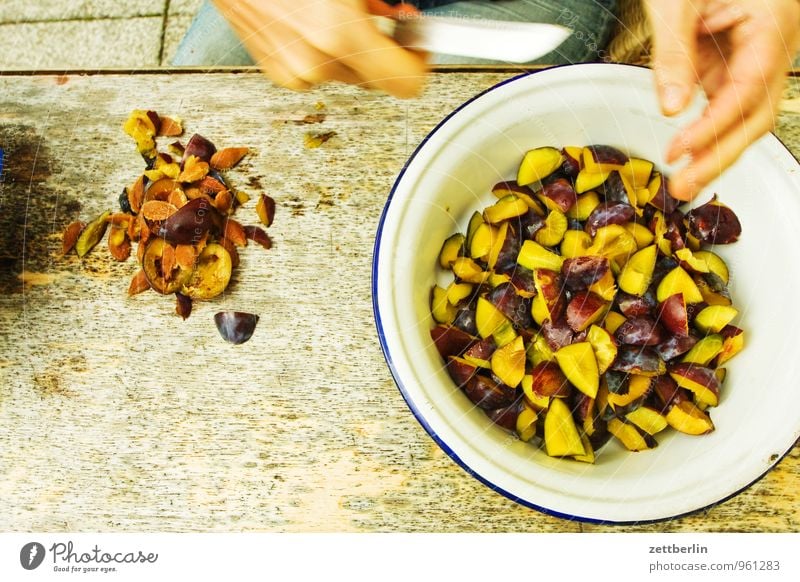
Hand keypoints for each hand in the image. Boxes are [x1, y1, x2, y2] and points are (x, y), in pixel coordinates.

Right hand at [212, 0, 427, 97]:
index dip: (420, 61)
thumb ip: (385, 1)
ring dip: (353, 48)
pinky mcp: (273, 67)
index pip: (406, 82)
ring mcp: (290, 68)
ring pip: (345, 73)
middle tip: (384, 17)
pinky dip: (323, 50)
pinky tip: (316, 19)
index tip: (420, 44)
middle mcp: (313, 60)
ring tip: (341, 11)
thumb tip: (402, 16)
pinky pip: (315, 69)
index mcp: (338, 34)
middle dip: (385, 49)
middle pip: (376, 79)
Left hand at [645, 0, 799, 199]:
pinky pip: (729, 104)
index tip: (680, 149)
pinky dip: (709, 131)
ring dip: (716, 150)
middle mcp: (772, 46)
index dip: (713, 126)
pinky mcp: (737, 63)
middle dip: (720, 155)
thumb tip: (670, 105)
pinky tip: (688, 153)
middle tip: (685, 185)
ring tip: (683, 181)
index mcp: (771, 24)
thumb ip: (674, 53)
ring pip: (746, 116)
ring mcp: (757, 57)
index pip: (747, 89)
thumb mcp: (677, 1)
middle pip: (756, 114)